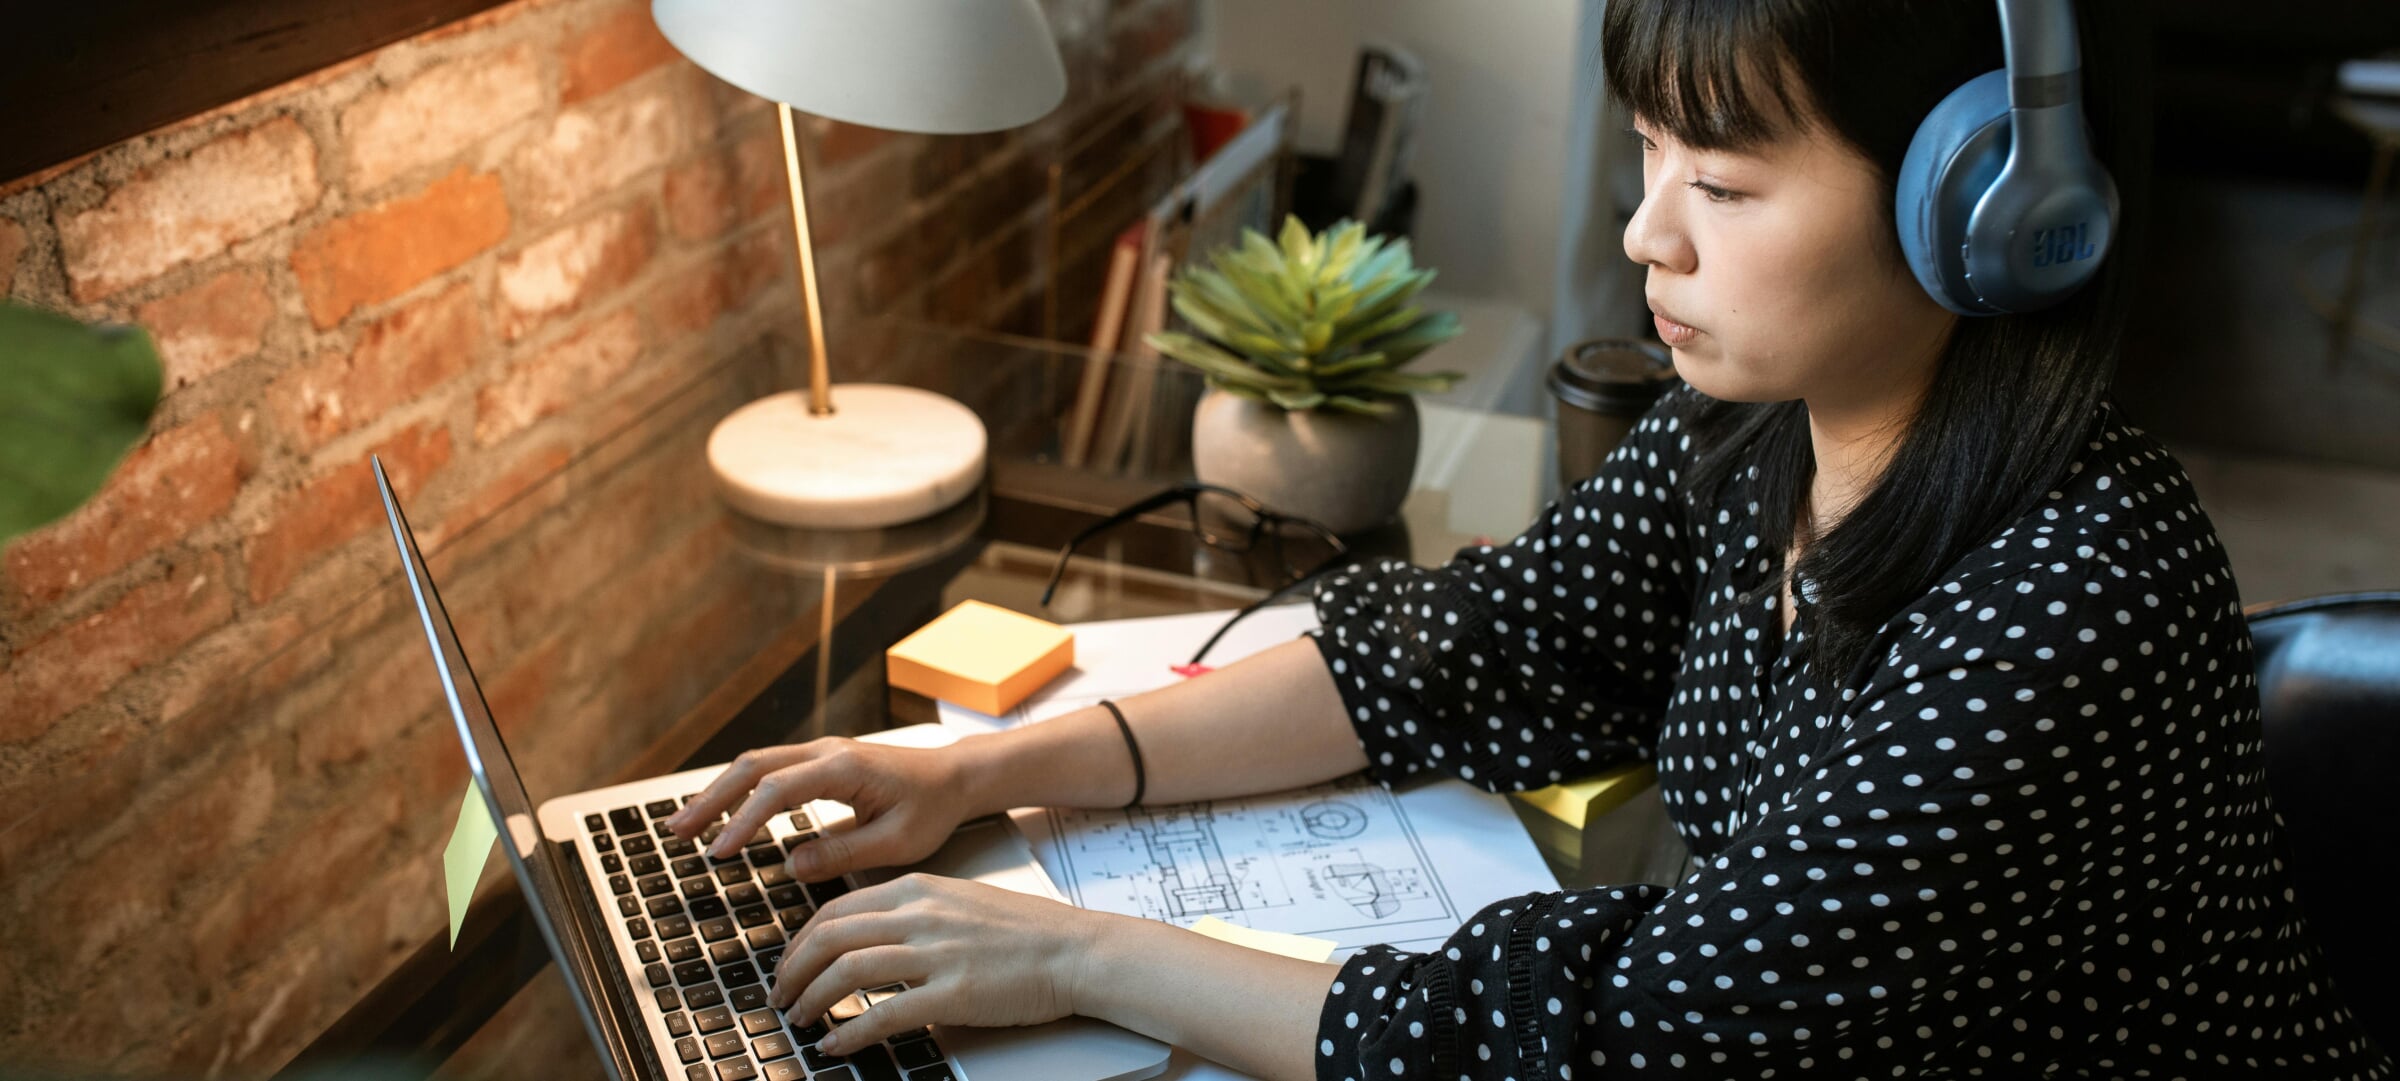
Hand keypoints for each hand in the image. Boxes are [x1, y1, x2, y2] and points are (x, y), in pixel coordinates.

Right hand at [663, 738, 975, 879]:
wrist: (955, 778)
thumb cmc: (932, 808)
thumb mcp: (898, 842)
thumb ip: (844, 853)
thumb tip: (791, 865)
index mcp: (845, 767)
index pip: (778, 790)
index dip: (743, 821)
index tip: (719, 852)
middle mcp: (827, 751)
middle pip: (753, 767)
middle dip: (711, 799)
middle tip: (676, 833)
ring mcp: (821, 752)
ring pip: (756, 765)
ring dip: (717, 793)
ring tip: (683, 825)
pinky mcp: (820, 762)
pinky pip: (770, 770)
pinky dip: (738, 790)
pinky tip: (719, 813)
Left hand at [771, 873, 1106, 1053]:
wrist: (1078, 951)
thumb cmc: (1027, 933)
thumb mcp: (960, 902)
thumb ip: (914, 911)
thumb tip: (869, 936)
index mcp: (919, 889)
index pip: (837, 910)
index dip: (801, 941)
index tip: (790, 964)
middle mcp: (921, 914)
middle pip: (831, 937)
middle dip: (794, 970)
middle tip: (782, 995)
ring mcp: (936, 952)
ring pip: (847, 971)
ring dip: (812, 999)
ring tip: (800, 1019)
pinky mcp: (954, 993)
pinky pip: (884, 1013)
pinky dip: (849, 1031)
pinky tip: (835, 1043)